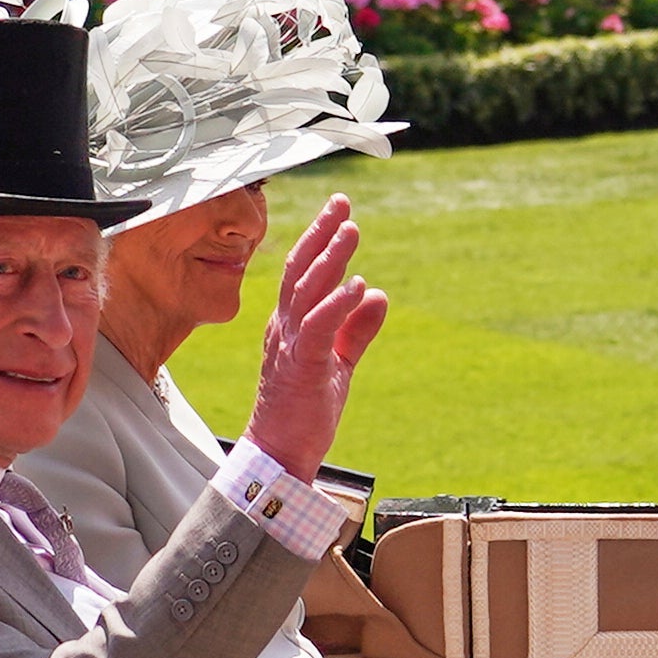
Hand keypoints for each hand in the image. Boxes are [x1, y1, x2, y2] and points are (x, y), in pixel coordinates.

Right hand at [239, 195, 387, 480]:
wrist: (279, 455)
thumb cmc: (303, 411)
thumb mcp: (337, 363)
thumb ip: (356, 329)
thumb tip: (378, 296)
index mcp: (290, 325)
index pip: (301, 272)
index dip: (319, 239)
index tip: (339, 211)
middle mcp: (284, 329)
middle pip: (299, 271)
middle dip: (321, 234)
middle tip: (342, 203)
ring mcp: (289, 347)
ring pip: (306, 293)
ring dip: (330, 260)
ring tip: (351, 231)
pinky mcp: (302, 369)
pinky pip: (317, 330)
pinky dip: (336, 305)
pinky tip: (356, 287)